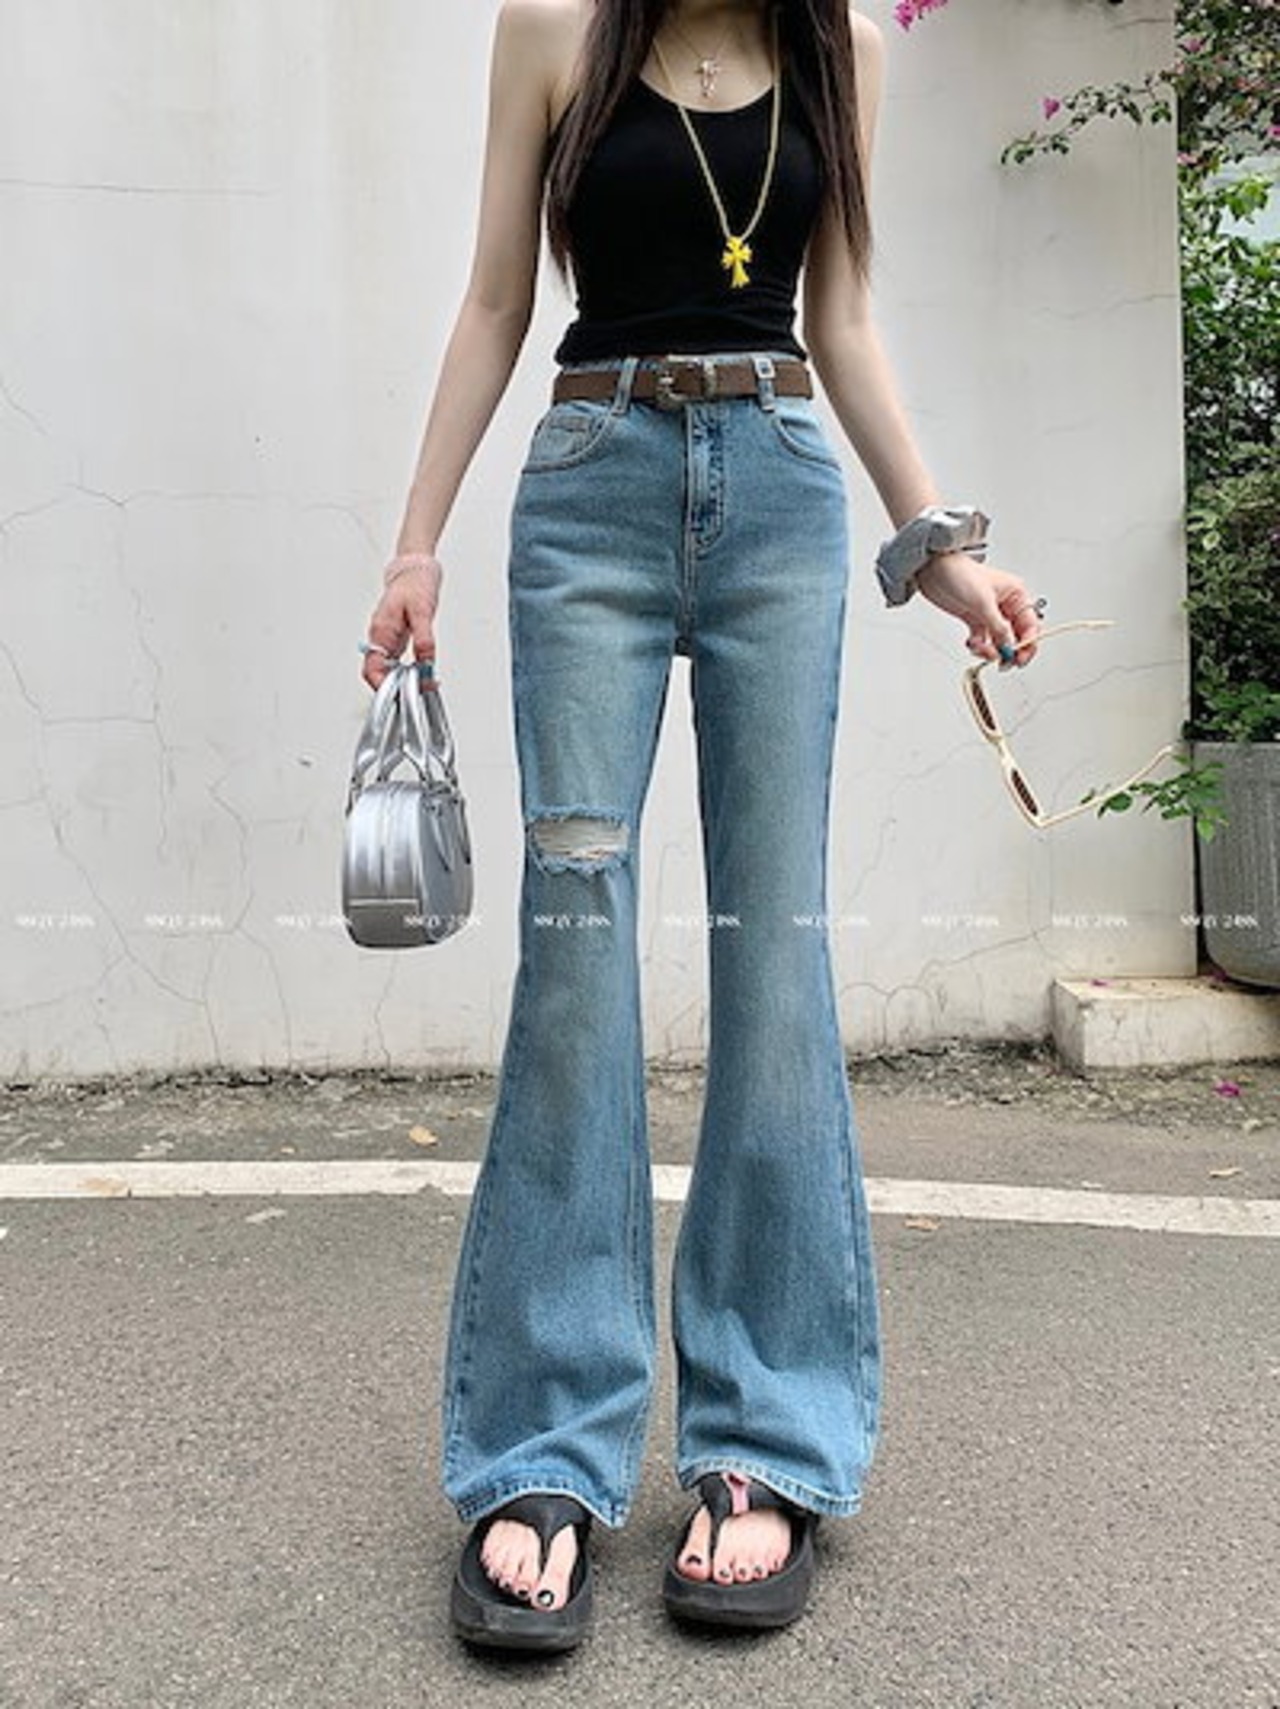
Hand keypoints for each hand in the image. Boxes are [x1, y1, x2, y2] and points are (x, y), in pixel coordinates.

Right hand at [362, 554, 442, 690]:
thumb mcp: (422, 611)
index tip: (400, 694)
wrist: (414, 569)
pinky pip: (396, 661)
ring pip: (388, 668)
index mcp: (381, 631)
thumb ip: (424, 637)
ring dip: (402, 680)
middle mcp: (380, 637)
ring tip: (424, 684)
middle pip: (378, 672)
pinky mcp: (395, 638)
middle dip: (395, 687)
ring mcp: (386, 638)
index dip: (382, 686)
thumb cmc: (414, 583)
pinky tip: (421, 672)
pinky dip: (407, 670)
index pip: (372, 668)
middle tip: (419, 691)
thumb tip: (426, 660)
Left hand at [914, 551, 1041, 668]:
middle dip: (1011, 650)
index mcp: (1015, 595)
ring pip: (998, 640)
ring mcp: (989, 614)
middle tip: (1005, 663)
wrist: (933, 570)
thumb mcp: (983, 602)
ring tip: (981, 650)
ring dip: (991, 650)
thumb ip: (997, 626)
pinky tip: (972, 644)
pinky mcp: (974, 619)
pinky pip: (982, 640)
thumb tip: (1008, 645)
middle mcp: (1005, 605)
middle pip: (1016, 635)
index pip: (1030, 624)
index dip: (1027, 643)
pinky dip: (978, 646)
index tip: (1019, 656)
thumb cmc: (960, 573)